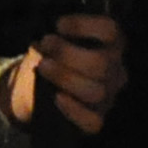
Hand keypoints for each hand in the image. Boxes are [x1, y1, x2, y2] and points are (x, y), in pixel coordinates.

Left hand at [2, 14, 128, 135]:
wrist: (33, 90)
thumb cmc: (48, 59)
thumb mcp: (51, 43)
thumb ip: (54, 39)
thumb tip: (45, 45)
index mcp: (109, 46)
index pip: (110, 31)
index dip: (85, 26)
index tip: (59, 26)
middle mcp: (114, 70)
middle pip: (102, 63)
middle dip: (68, 54)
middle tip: (45, 47)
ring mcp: (107, 97)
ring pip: (96, 92)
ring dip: (65, 77)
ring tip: (43, 67)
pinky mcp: (96, 120)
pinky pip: (92, 120)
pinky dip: (73, 109)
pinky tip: (57, 98)